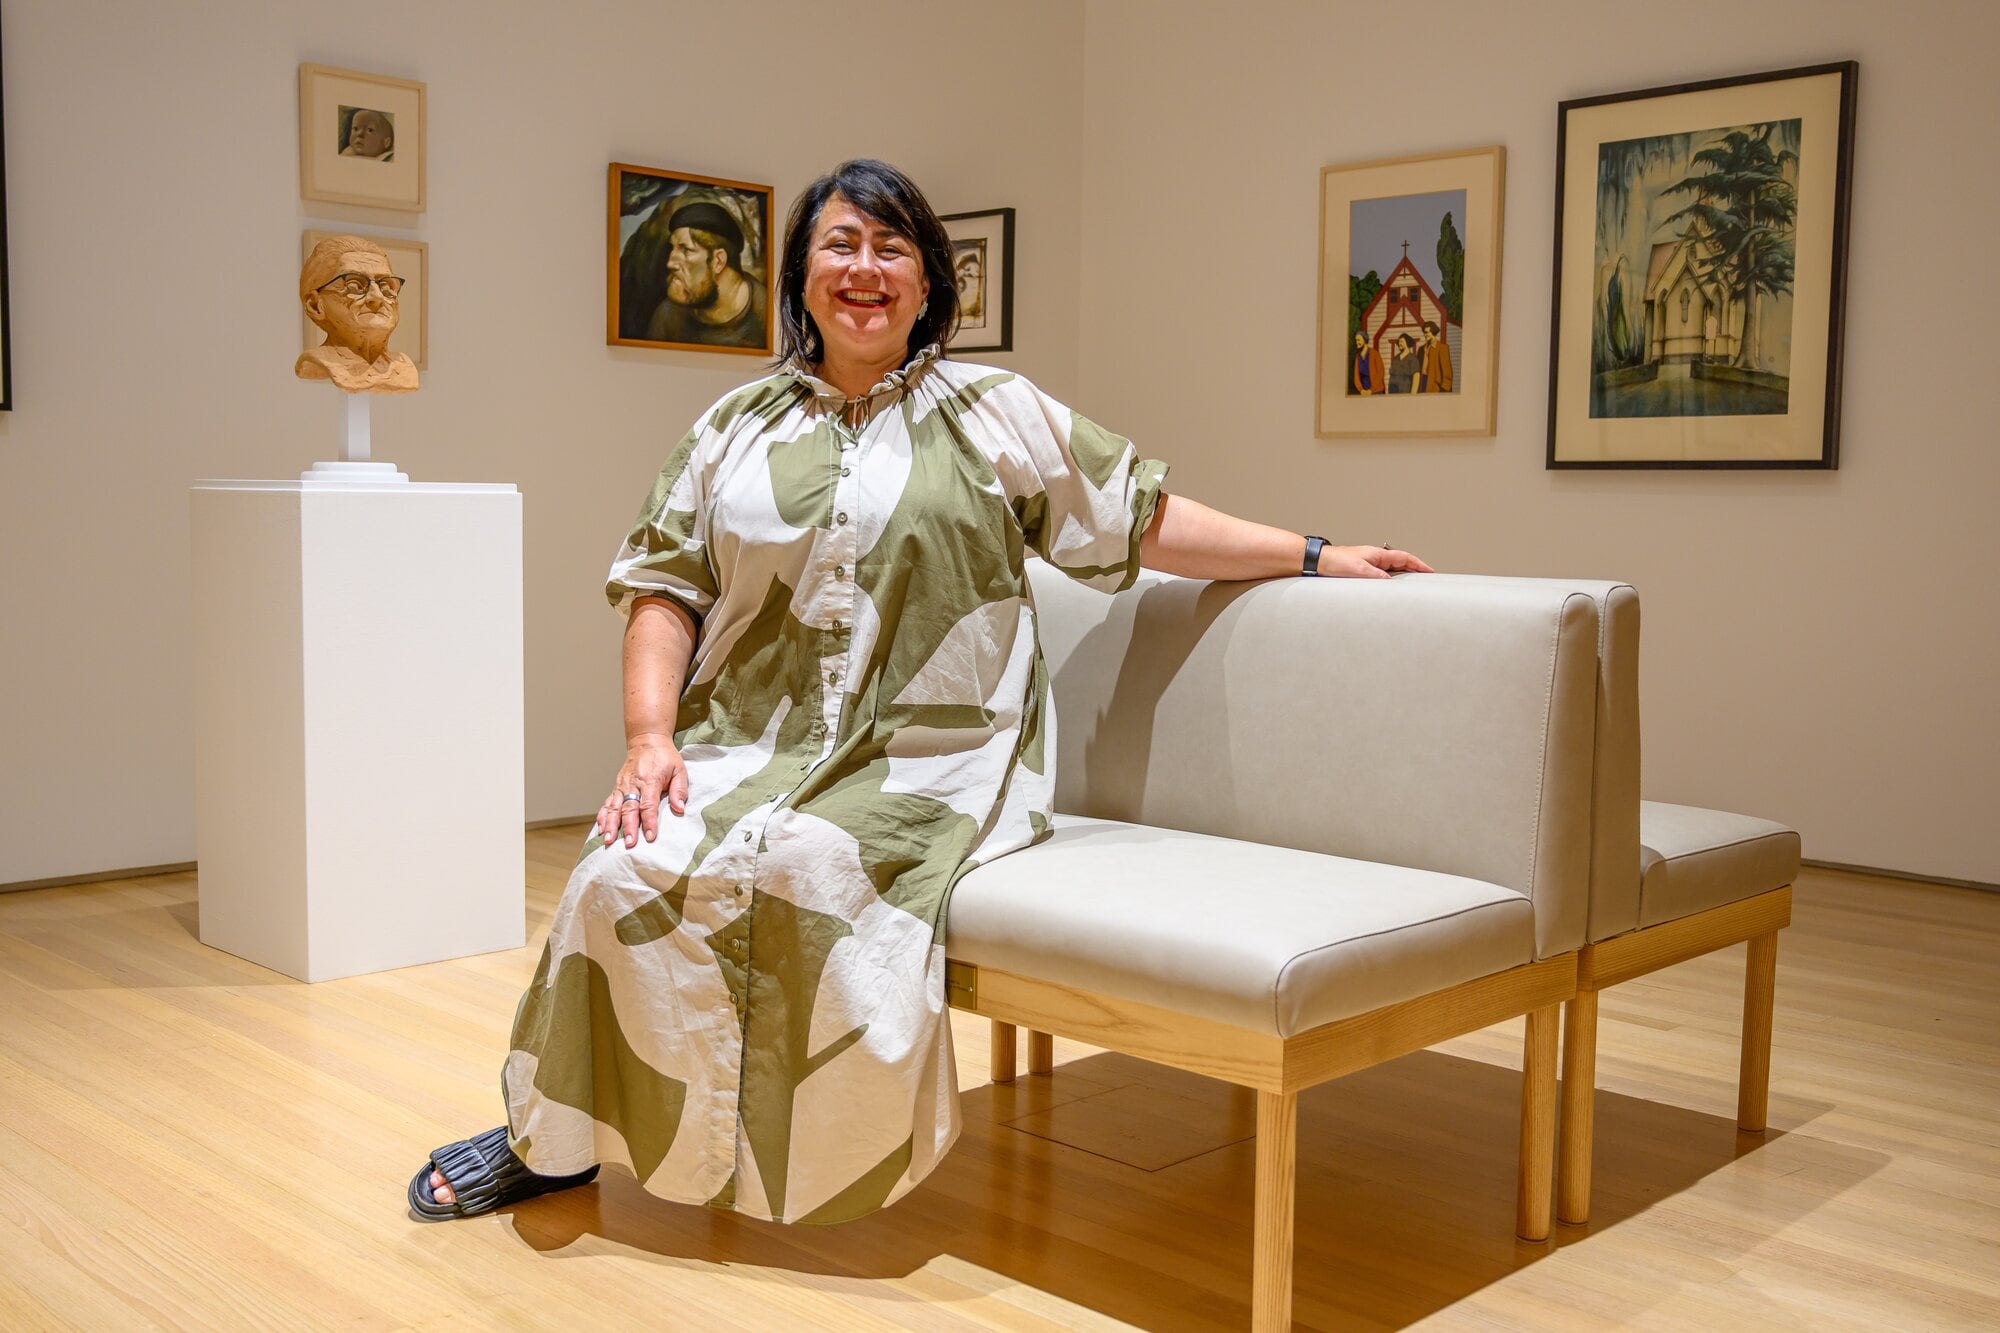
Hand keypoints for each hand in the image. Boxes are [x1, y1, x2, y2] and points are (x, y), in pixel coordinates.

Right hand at [595, 734, 688, 847]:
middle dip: (628, 828)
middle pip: (629, 809)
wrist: (647, 740)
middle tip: (629, 844)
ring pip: (615, 807)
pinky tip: (600, 829)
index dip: (649, 821)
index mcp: (650, 780)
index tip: (650, 836)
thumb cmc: (665, 757)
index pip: (648, 805)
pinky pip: (608, 803)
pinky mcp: (617, 787)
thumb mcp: (679, 770)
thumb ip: (679, 790)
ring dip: (611, 825)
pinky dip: (603, 816)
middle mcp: (633, 784)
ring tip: (608, 840)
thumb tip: (679, 808)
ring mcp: (622, 786)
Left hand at [1318, 545, 1435, 578]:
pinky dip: (1390, 579)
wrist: (1319, 562)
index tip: (1430, 571)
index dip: (1419, 564)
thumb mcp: (1359, 570)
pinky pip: (1381, 575)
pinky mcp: (1361, 570)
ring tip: (1411, 585)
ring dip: (1402, 575)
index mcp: (1377, 554)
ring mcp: (1369, 563)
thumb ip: (1376, 576)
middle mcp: (1375, 557)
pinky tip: (1389, 587)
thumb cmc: (1336, 562)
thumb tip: (1391, 582)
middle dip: (1414, 570)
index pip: (1404, 557)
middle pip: (1400, 563)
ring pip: (1391, 569)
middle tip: (1425, 580)